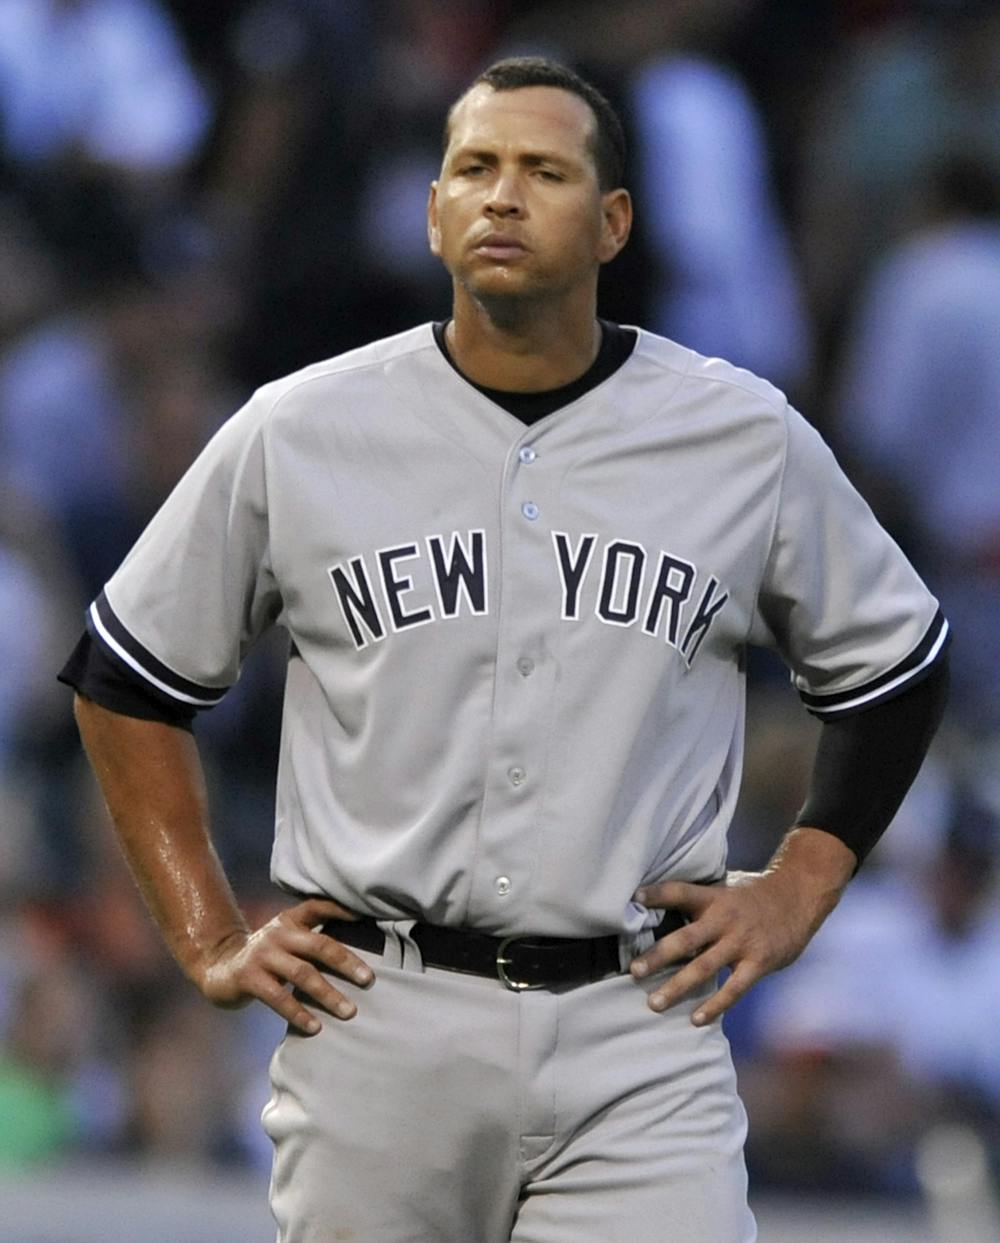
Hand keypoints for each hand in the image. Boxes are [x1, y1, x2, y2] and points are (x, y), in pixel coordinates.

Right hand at [194, 898, 374, 1034]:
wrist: (218, 966)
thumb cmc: (266, 955)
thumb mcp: (285, 938)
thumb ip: (311, 937)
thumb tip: (356, 951)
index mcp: (290, 920)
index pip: (317, 907)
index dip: (341, 909)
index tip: (365, 915)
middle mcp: (278, 933)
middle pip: (319, 945)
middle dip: (346, 962)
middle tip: (368, 979)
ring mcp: (263, 955)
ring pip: (303, 974)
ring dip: (328, 994)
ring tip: (349, 1011)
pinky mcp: (249, 978)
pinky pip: (279, 998)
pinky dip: (299, 1013)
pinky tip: (315, 1026)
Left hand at [630, 830, 853, 1024]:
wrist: (800, 898)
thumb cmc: (755, 896)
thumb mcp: (727, 889)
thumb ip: (702, 903)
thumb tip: (666, 910)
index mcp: (714, 897)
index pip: (681, 891)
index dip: (658, 894)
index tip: (634, 899)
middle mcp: (725, 919)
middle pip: (685, 938)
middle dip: (658, 956)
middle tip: (634, 971)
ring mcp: (742, 943)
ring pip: (704, 967)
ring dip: (677, 986)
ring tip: (654, 1003)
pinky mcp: (758, 962)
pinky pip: (733, 988)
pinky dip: (715, 1005)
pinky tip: (696, 1019)